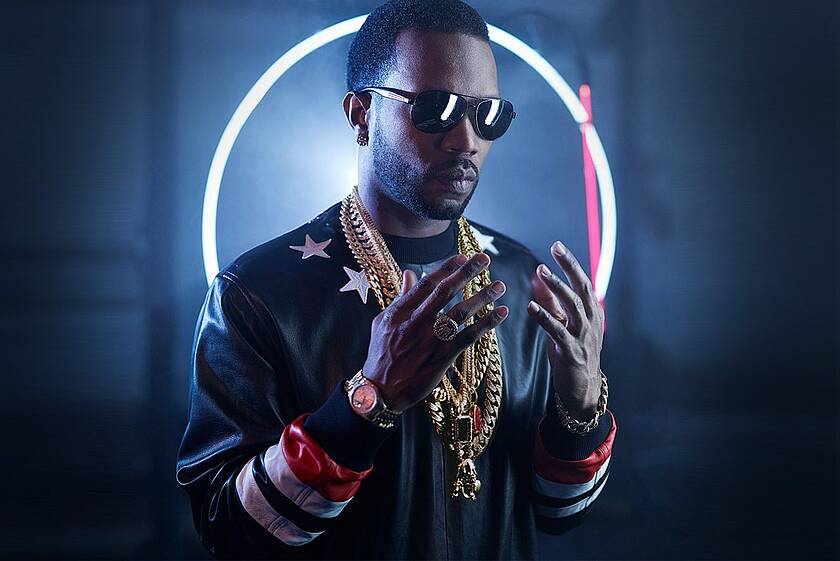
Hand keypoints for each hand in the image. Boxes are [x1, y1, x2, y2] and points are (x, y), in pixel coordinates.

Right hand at [363, 252, 508, 412]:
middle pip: (445, 293)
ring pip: (460, 313)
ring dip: (482, 297)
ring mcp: (430, 341)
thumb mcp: (383, 322)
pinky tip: (501, 313)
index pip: (425, 284)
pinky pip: (469, 337)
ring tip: (500, 286)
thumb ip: (400, 297)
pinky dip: (486, 324)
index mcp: (399, 312)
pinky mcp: (443, 358)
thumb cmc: (381, 354)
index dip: (445, 268)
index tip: (462, 256)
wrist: (380, 390)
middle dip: (466, 273)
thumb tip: (411, 273)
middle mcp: (415, 323)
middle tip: (484, 259)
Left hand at [527, 241, 604, 418]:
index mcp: (591, 313)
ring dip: (556, 287)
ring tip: (541, 271)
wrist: (582, 391)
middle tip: (555, 249)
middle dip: (569, 267)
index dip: (570, 263)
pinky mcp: (572, 352)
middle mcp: (591, 321)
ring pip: (572, 306)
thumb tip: (538, 276)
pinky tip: (530, 307)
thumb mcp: (564, 324)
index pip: (583, 282)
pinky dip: (545, 318)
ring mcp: (583, 337)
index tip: (557, 245)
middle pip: (581, 288)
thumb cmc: (572, 354)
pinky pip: (558, 332)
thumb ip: (552, 301)